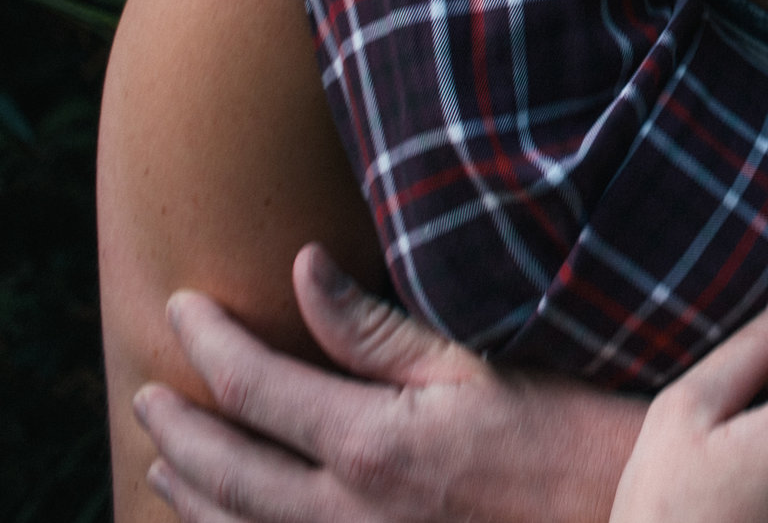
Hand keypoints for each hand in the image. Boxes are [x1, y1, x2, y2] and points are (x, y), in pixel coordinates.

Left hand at [136, 244, 638, 522]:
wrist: (622, 512)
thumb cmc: (562, 428)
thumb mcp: (471, 361)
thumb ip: (373, 327)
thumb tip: (302, 269)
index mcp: (371, 445)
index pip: (254, 389)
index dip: (208, 343)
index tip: (182, 306)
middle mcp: (349, 513)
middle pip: (227, 473)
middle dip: (177, 431)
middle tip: (145, 394)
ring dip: (193, 495)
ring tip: (165, 463)